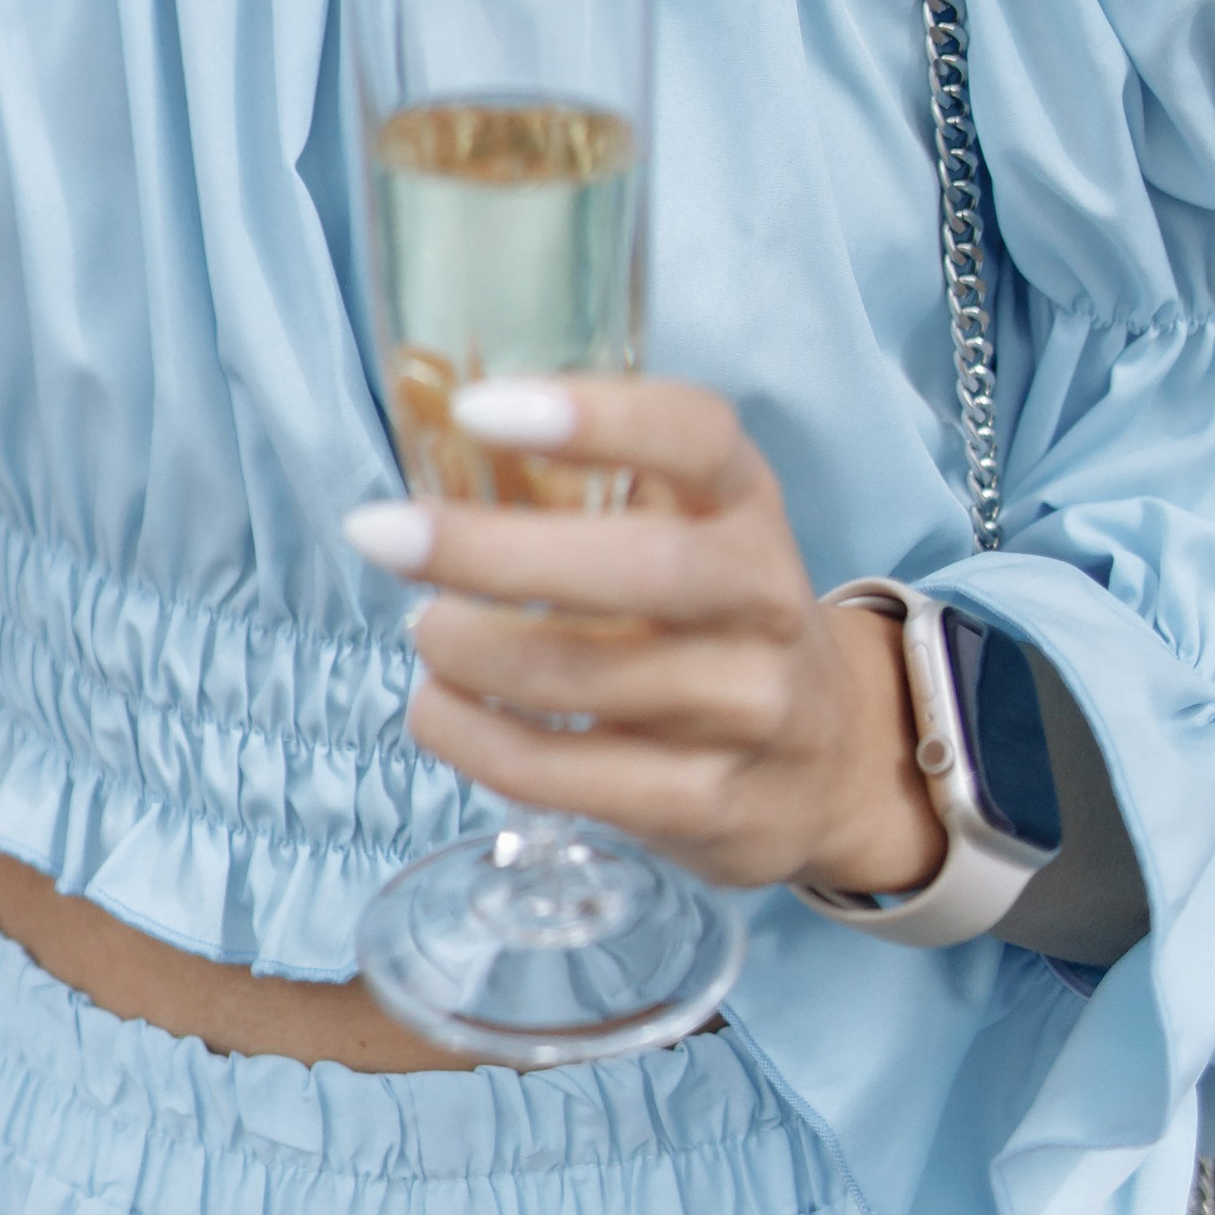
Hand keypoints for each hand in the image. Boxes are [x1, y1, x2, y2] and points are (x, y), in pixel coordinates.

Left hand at [345, 375, 943, 899]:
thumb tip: (427, 438)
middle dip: (492, 551)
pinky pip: (575, 778)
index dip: (595, 416)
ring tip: (419, 629)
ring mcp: (750, 710)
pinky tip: (436, 711)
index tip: (475, 408)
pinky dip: (480, 743)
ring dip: (476, 652)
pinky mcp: (712, 807)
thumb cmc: (710, 611)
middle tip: (384, 535)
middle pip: (641, 567)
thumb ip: (592, 480)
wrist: (829, 760)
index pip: (696, 437)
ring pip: (593, 680)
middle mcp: (762, 598)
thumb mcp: (687, 523)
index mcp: (746, 502)